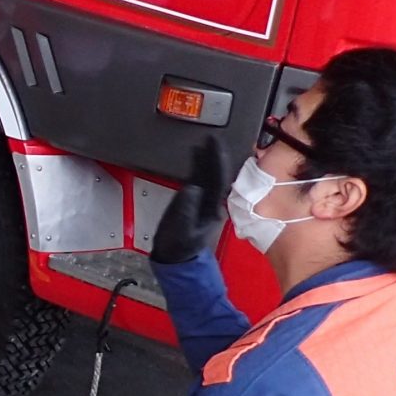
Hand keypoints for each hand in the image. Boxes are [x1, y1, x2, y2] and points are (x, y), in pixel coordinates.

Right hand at [151, 136, 229, 264]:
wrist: (175, 258)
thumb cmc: (177, 246)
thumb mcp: (180, 230)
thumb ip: (185, 210)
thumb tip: (192, 187)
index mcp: (213, 208)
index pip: (219, 178)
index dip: (217, 160)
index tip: (213, 143)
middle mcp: (213, 202)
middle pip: (219, 174)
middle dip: (216, 155)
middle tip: (212, 136)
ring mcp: (206, 201)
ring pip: (211, 175)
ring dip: (209, 158)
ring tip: (205, 142)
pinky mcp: (196, 200)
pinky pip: (202, 178)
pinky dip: (200, 165)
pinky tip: (197, 156)